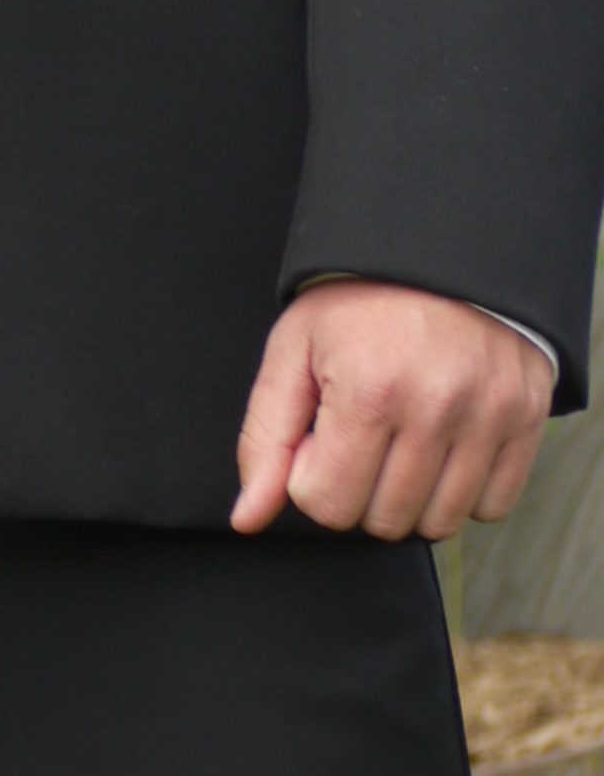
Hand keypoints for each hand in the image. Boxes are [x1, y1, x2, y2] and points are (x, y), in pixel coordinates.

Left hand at [232, 278, 553, 539]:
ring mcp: (490, 416)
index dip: (313, 476)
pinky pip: (491, 506)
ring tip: (402, 441)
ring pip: (438, 523)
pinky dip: (462, 492)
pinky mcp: (526, 419)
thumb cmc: (360, 302)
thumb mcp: (293, 351)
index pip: (327, 504)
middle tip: (363, 436)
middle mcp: (436, 408)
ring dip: (410, 497)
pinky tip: (443, 449)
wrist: (442, 253)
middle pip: (383, 521)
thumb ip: (266, 438)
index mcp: (368, 390)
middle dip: (359, 489)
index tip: (323, 435)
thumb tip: (248, 517)